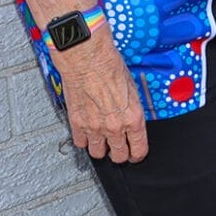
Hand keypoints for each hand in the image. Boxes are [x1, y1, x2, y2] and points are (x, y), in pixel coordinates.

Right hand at [52, 36, 147, 162]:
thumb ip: (131, 109)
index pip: (139, 149)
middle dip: (120, 154)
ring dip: (101, 149)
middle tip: (119, 148)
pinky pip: (81, 143)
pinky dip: (84, 140)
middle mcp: (115, 127)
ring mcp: (95, 128)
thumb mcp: (132, 89)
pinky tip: (87, 132)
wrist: (88, 60)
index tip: (136, 154)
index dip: (138, 154)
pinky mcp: (77, 124)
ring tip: (102, 141)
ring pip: (98, 154)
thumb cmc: (110, 67)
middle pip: (119, 156)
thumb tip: (131, 118)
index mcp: (133, 118)